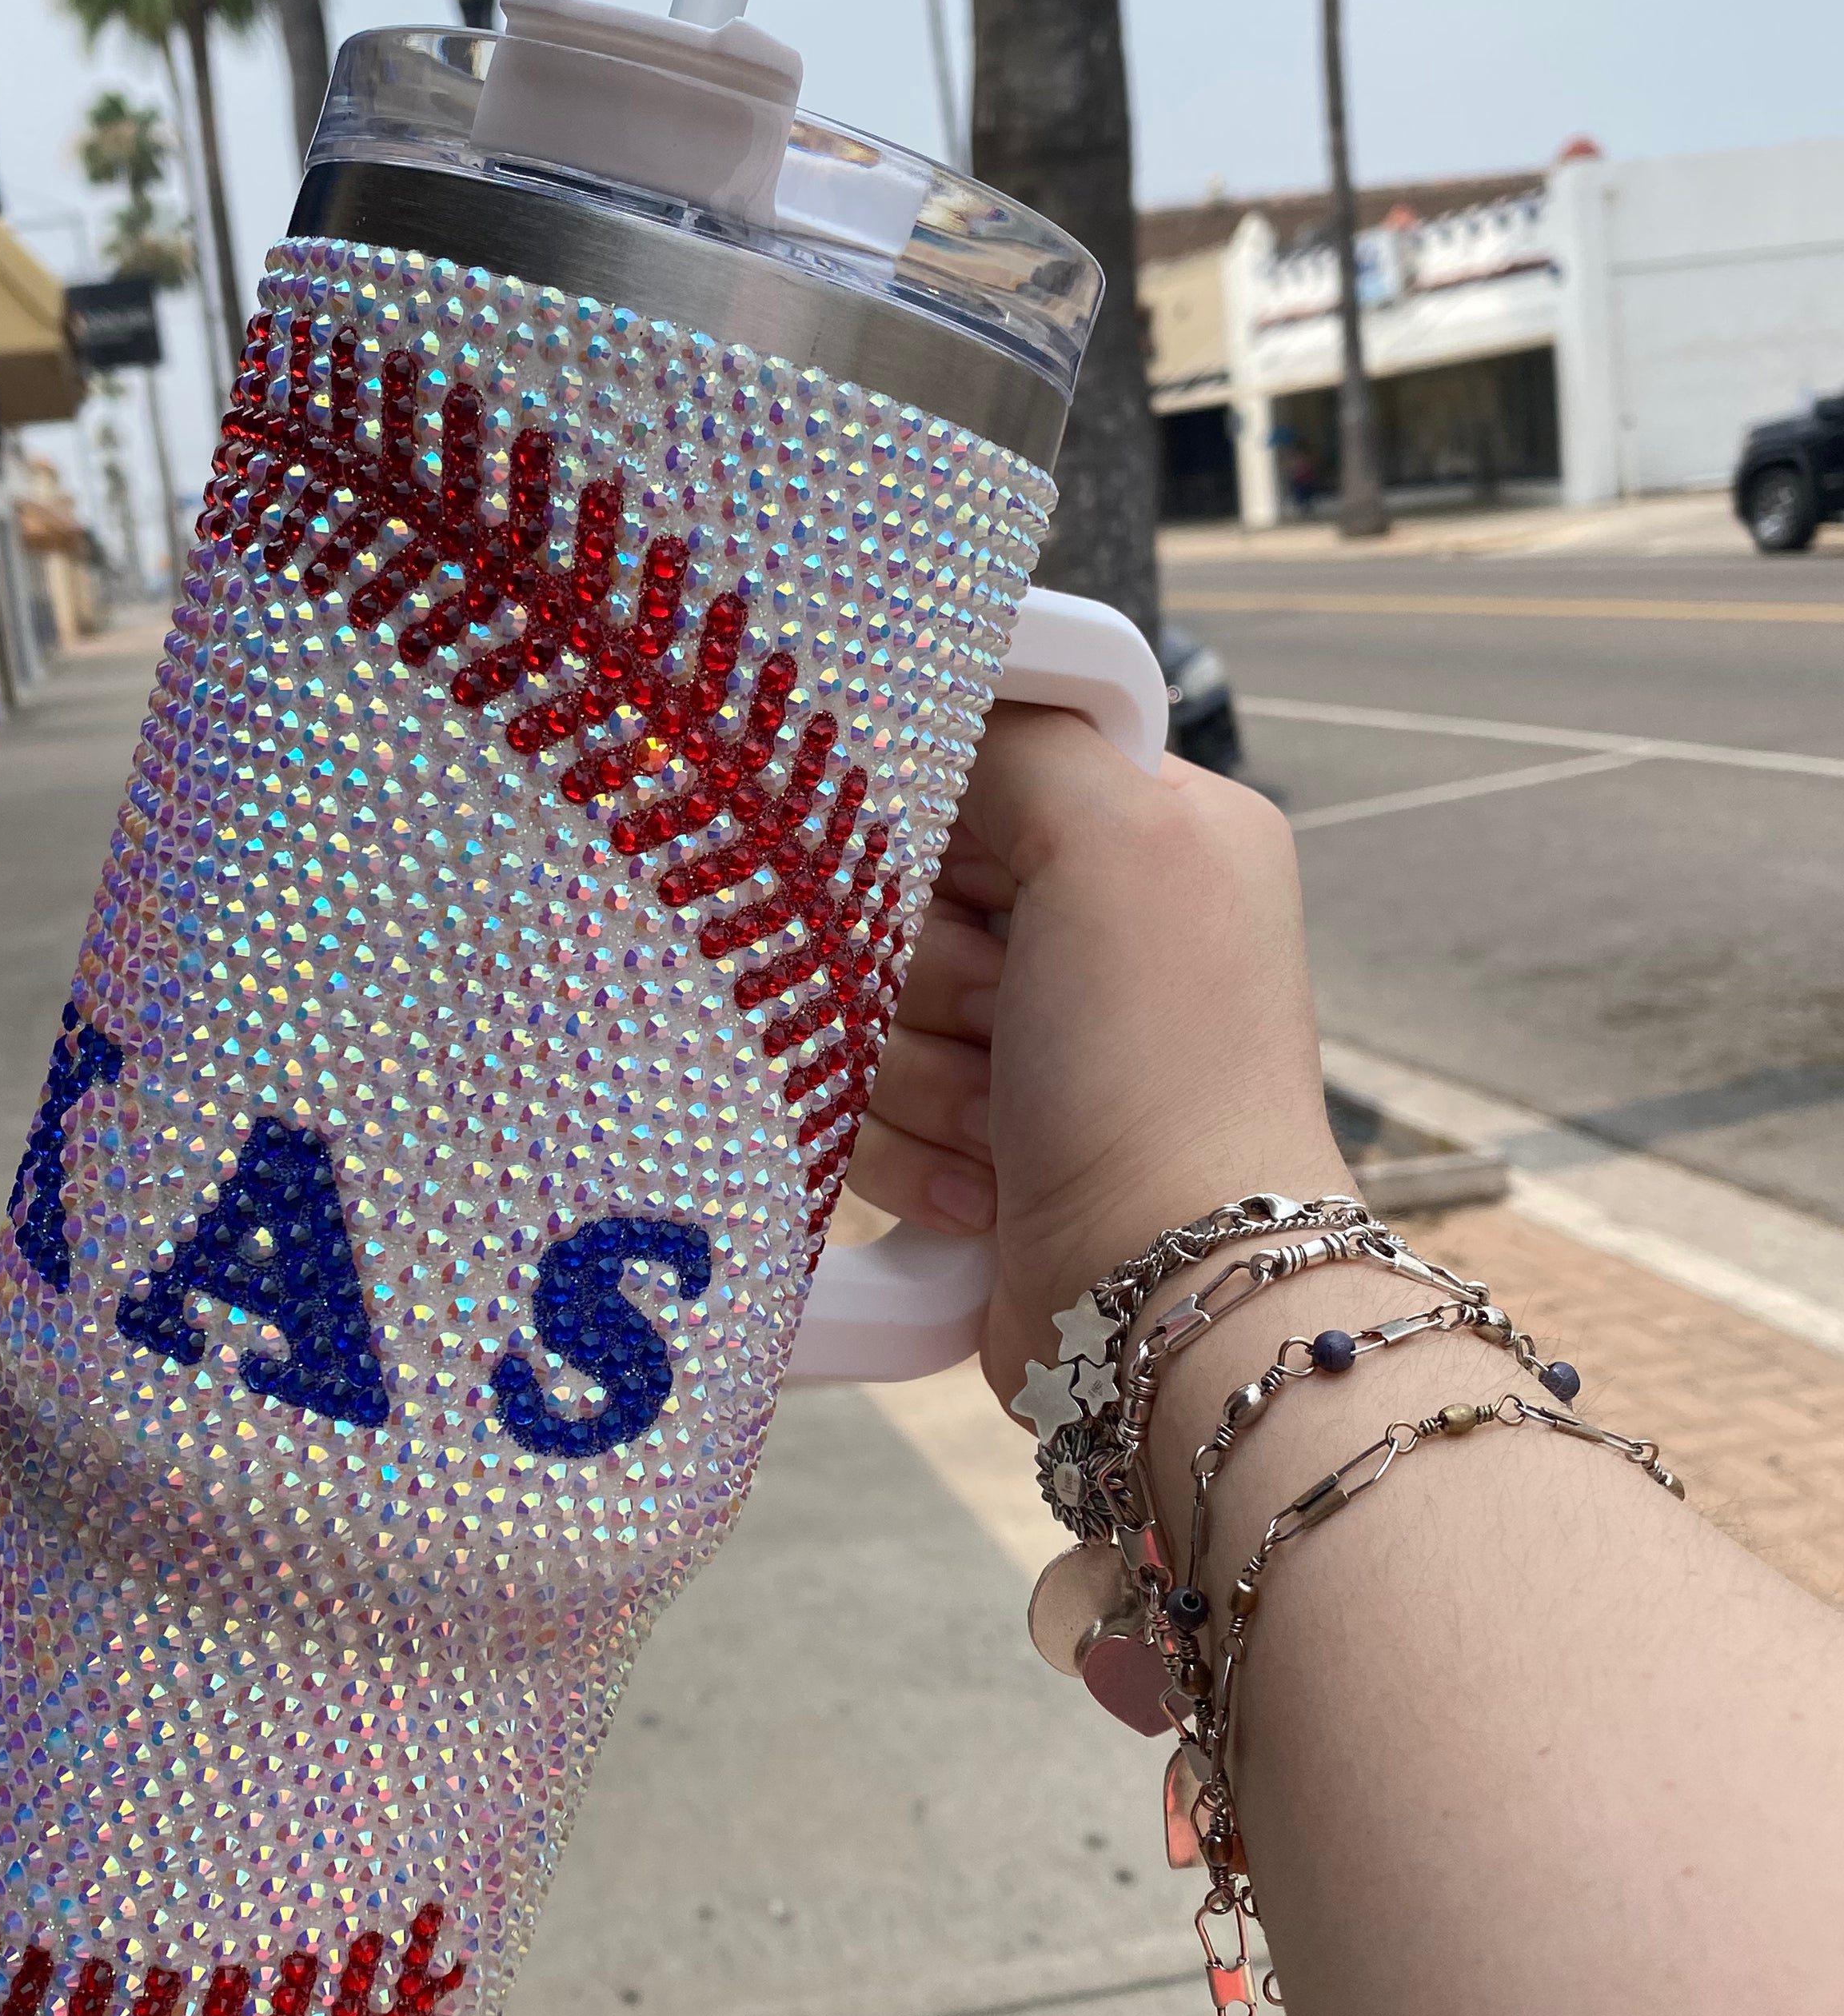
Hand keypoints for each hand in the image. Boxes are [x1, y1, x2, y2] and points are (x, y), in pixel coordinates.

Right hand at [848, 707, 1350, 1410]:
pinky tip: (989, 1190)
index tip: (967, 872)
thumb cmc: (1164, 1070)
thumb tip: (926, 713)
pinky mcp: (964, 1142)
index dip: (938, 815)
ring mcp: (1024, 1042)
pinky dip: (904, 1155)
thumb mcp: (1119, 838)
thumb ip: (1017, 738)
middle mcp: (1091, 926)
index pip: (973, 754)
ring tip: (1010, 1126)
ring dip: (915, 1076)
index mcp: (1150, 827)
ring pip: (858, 1004)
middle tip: (1015, 1018)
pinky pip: (848, 1109)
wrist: (1167, 1302)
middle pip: (892, 887)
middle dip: (925, 969)